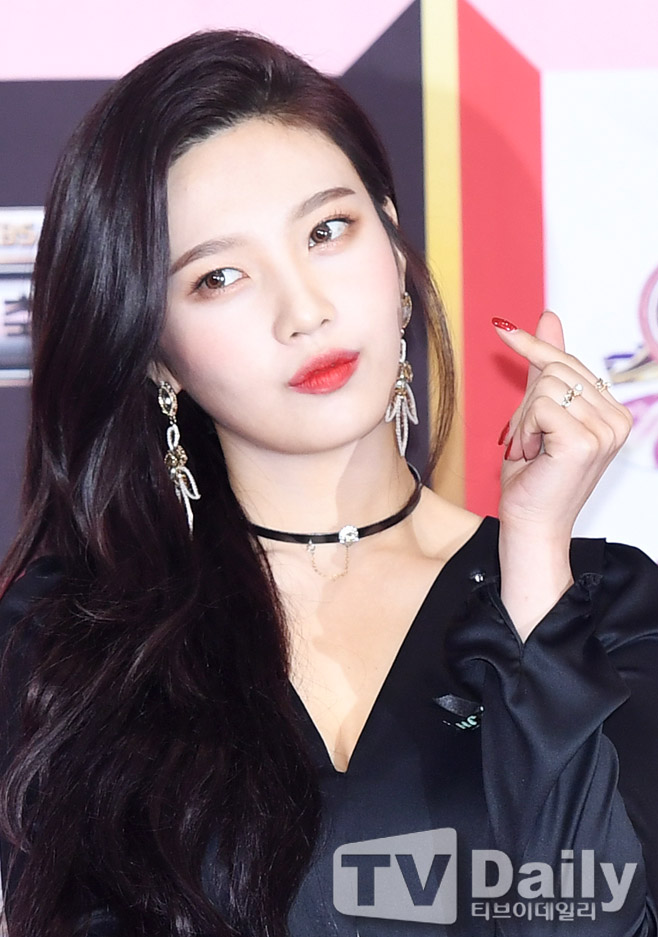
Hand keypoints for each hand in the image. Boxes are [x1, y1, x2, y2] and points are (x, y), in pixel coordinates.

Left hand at [492, 311, 631, 638]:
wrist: (530, 525)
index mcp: (613, 413)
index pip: (569, 364)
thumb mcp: (537, 417)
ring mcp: (605, 430)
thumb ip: (544, 370)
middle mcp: (618, 419)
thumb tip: (549, 317)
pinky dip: (525, 429)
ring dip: (524, 419)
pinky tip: (532, 456)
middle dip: (527, 404)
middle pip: (556, 371)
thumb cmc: (533, 478)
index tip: (502, 327)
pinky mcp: (584, 441)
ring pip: (545, 386)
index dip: (536, 346)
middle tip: (526, 441)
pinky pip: (539, 405)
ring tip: (531, 451)